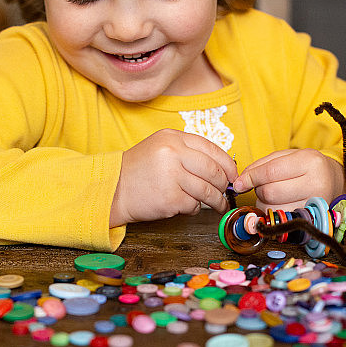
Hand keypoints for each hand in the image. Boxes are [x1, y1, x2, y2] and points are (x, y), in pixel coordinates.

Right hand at [110, 129, 237, 226]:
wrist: (112, 190)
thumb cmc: (138, 172)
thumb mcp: (160, 149)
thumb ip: (187, 153)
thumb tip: (220, 168)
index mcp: (172, 138)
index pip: (211, 148)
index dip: (227, 164)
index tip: (232, 175)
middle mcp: (172, 153)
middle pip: (213, 170)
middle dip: (223, 184)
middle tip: (225, 192)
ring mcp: (171, 176)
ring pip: (207, 190)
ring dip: (215, 200)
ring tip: (217, 205)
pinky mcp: (170, 198)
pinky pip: (194, 205)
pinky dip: (194, 208)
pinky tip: (186, 207)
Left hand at [232, 149, 344, 211]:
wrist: (332, 180)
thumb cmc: (305, 167)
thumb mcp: (286, 156)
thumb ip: (260, 165)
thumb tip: (240, 183)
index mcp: (310, 162)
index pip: (270, 172)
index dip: (250, 178)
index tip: (239, 183)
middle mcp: (316, 184)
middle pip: (270, 192)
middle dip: (259, 190)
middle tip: (264, 185)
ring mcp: (314, 205)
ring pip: (272, 208)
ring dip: (264, 202)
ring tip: (276, 193)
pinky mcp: (309, 220)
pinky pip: (278, 219)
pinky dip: (272, 212)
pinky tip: (281, 204)